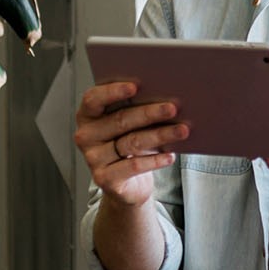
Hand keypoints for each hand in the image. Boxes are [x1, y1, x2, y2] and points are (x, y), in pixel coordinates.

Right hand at [74, 81, 188, 206]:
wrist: (125, 183)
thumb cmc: (128, 142)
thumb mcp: (128, 124)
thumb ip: (134, 108)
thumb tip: (164, 97)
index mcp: (88, 115)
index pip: (93, 99)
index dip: (113, 91)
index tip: (135, 87)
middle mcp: (86, 136)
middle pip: (120, 120)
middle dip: (149, 113)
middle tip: (172, 108)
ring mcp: (93, 158)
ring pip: (131, 142)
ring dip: (160, 135)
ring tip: (182, 130)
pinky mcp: (104, 178)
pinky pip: (134, 166)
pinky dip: (155, 160)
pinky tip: (170, 156)